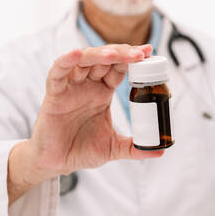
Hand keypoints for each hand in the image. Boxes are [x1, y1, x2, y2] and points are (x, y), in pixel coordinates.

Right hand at [8, 44, 162, 203]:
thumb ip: (135, 148)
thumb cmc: (82, 150)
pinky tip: (76, 55)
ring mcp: (71, 87)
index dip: (132, 59)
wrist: (58, 163)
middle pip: (105, 60)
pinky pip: (58, 72)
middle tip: (140, 53)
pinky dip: (66, 61)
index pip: (119, 69)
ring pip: (84, 61)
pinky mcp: (54, 94)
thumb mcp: (114, 147)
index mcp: (103, 92)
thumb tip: (160, 152)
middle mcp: (88, 85)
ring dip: (99, 54)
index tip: (149, 52)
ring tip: (115, 54)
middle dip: (122, 53)